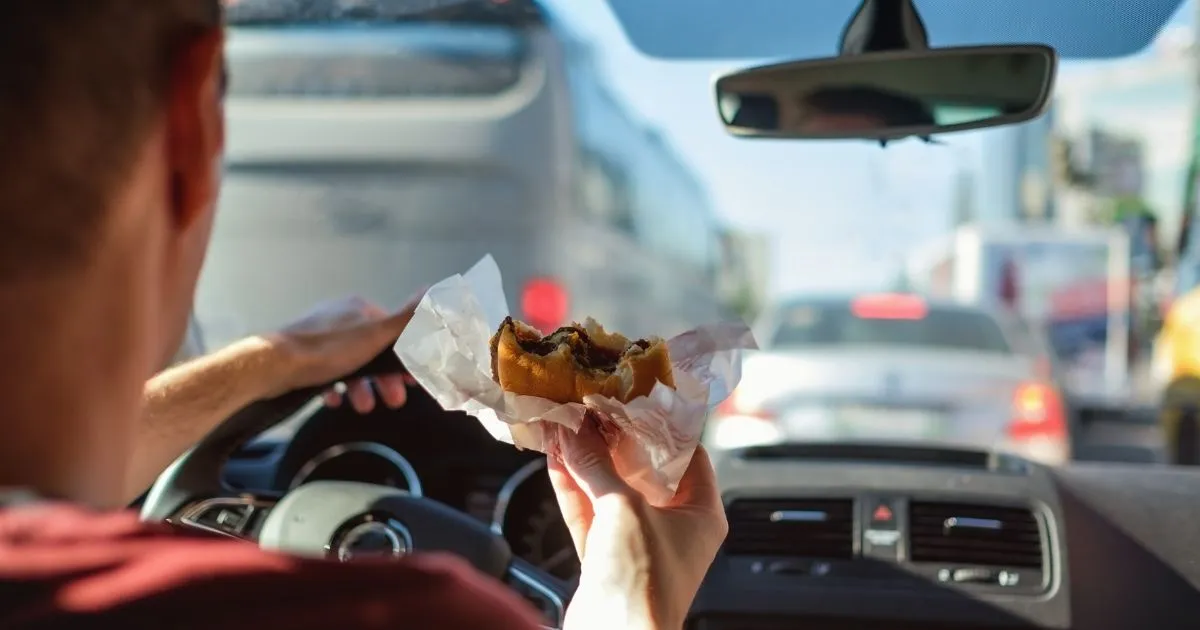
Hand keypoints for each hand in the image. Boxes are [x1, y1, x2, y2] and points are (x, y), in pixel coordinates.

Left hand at [264, 291, 423, 412]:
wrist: (276, 365)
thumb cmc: (329, 349)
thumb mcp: (376, 333)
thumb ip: (406, 318)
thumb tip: (432, 291)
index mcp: (358, 308)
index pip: (391, 331)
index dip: (404, 356)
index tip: (412, 379)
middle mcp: (339, 317)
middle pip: (371, 350)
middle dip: (383, 377)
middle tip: (392, 400)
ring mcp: (318, 336)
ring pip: (349, 363)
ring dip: (361, 386)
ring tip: (364, 406)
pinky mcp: (301, 355)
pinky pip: (326, 372)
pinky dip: (336, 387)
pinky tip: (337, 400)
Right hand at [548, 417, 726, 629]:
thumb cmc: (643, 583)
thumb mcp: (624, 509)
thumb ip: (597, 466)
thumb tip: (576, 431)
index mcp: (701, 512)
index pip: (687, 453)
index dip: (661, 424)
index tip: (635, 397)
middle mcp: (673, 526)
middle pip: (643, 469)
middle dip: (613, 439)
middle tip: (592, 406)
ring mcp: (637, 542)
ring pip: (610, 490)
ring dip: (586, 460)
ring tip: (566, 424)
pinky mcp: (606, 558)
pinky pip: (589, 513)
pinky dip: (573, 487)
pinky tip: (557, 457)